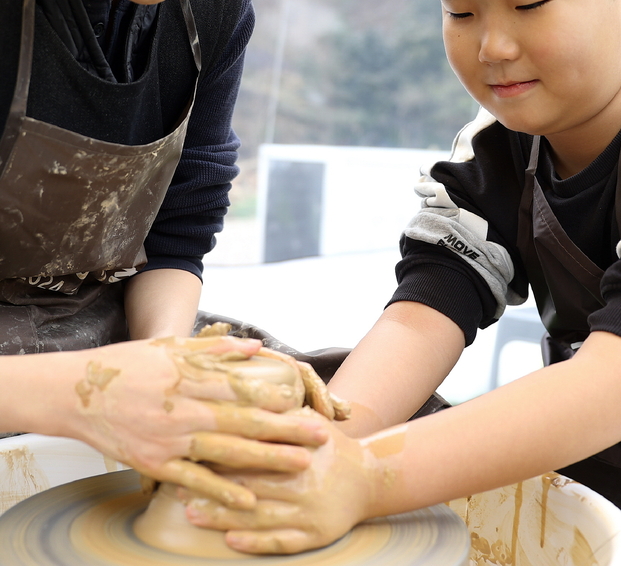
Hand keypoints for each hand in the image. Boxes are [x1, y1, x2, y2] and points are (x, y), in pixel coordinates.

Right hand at [63, 334, 327, 508]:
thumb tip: (253, 347)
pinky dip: (223, 491)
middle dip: (286, 430)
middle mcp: (184, 409)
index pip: (243, 388)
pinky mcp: (154, 463)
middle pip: (245, 420)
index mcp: (189, 377)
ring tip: (301, 464)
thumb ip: (213, 347)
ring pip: (227, 451)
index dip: (276, 397)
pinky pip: (194, 480)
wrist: (75, 392)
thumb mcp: (169, 346)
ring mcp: (170, 439)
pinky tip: (249, 500)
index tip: (305, 403)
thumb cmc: (124, 364)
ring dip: (267, 460)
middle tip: (320, 436)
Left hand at [181, 414, 376, 553]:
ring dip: (223, 516)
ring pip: (260, 515)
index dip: (221, 452)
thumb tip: (246, 394)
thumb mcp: (311, 423)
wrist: (370, 480)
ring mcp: (310, 511)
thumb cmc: (331, 447)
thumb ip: (283, 413)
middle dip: (212, 485)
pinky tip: (231, 541)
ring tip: (191, 513)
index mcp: (299, 450)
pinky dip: (255, 542)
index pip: (254, 451)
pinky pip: (282, 542)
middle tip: (179, 485)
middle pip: (251, 484)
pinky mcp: (316, 535)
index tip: (192, 451)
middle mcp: (305, 481)